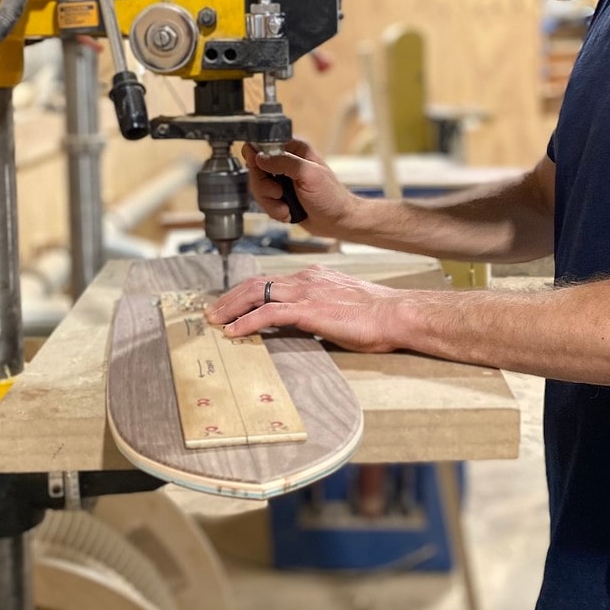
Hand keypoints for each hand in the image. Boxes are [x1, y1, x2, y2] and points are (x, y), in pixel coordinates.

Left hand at [206, 264, 413, 351]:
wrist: (396, 314)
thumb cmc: (377, 315)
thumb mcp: (343, 305)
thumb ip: (321, 308)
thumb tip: (307, 322)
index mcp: (314, 277)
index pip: (271, 281)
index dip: (247, 292)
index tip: (233, 304)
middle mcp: (306, 279)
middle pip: (256, 283)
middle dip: (230, 298)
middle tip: (213, 312)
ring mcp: (306, 292)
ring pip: (256, 293)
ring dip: (231, 308)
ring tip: (215, 321)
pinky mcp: (309, 310)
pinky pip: (268, 314)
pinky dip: (247, 322)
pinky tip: (234, 332)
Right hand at [242, 139, 366, 239]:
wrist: (337, 222)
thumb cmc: (331, 197)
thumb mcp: (309, 175)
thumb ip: (285, 163)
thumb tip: (259, 157)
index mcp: (294, 149)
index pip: (263, 144)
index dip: (255, 158)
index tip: (259, 171)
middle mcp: (285, 161)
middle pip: (255, 169)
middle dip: (264, 187)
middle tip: (278, 194)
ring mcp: (281, 179)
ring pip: (258, 187)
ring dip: (269, 202)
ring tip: (285, 209)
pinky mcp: (279, 195)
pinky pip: (263, 200)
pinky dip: (273, 210)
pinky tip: (287, 212)